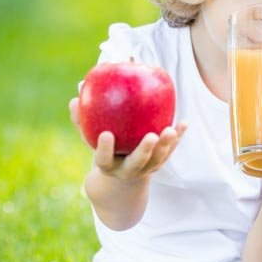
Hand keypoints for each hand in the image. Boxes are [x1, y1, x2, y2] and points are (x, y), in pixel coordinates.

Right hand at [69, 96, 186, 181]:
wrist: (121, 173)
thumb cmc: (104, 144)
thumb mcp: (90, 134)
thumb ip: (82, 115)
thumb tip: (78, 89)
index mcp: (107, 164)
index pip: (103, 159)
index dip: (105, 149)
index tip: (106, 134)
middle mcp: (127, 170)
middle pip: (137, 163)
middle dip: (145, 151)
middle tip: (151, 136)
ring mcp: (145, 169)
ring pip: (157, 160)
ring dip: (166, 145)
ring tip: (171, 130)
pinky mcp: (159, 163)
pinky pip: (170, 150)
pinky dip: (177, 137)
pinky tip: (184, 122)